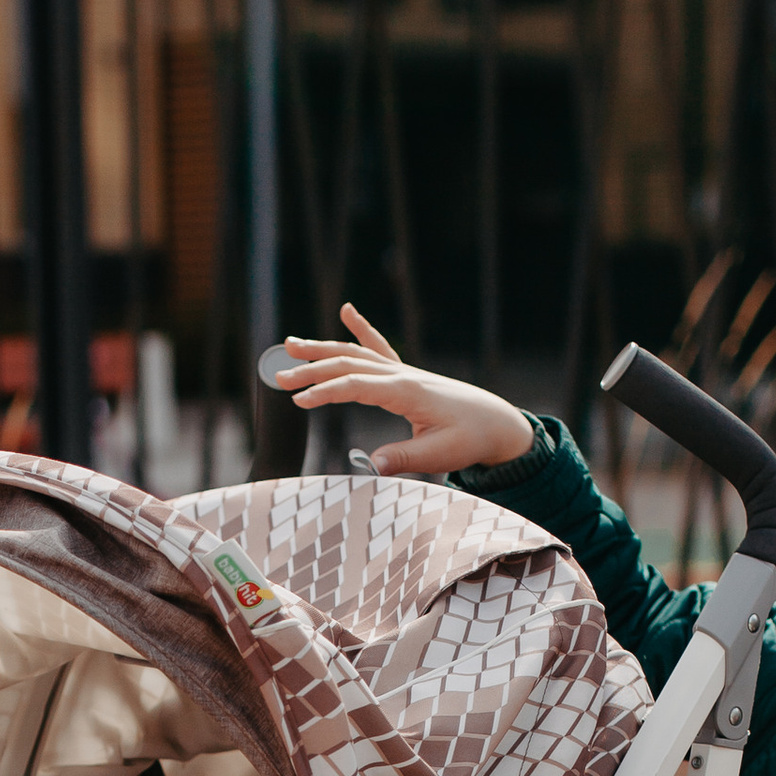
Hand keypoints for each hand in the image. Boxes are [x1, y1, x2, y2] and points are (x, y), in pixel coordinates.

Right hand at [274, 302, 534, 477]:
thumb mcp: (439, 455)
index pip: (356, 385)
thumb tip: (371, 465)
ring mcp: (404, 370)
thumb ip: (404, 458)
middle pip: (348, 363)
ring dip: (323, 349)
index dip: (325, 392)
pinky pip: (379, 347)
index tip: (298, 401)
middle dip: (312, 369)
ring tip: (291, 345)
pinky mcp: (406, 374)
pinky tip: (347, 310)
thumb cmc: (469, 438)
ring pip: (357, 352)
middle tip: (279, 376)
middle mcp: (402, 374)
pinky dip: (361, 328)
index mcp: (407, 391)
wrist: (496, 422)